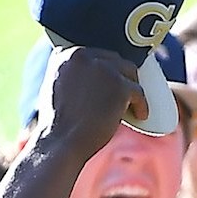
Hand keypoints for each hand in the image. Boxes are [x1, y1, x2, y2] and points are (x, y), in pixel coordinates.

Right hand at [31, 46, 143, 161]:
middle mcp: (83, 56)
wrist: (61, 142)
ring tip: (132, 103)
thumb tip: (93, 81)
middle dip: (118, 76)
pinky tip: (140, 115)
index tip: (108, 81)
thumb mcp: (56, 90)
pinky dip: (140, 105)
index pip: (93, 55)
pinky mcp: (119, 85)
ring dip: (131, 87)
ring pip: (128, 72)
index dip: (103, 69)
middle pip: (112, 60)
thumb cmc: (57, 125)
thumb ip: (72, 77)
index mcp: (65, 55)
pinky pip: (138, 92)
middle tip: (123, 92)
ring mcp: (103, 68)